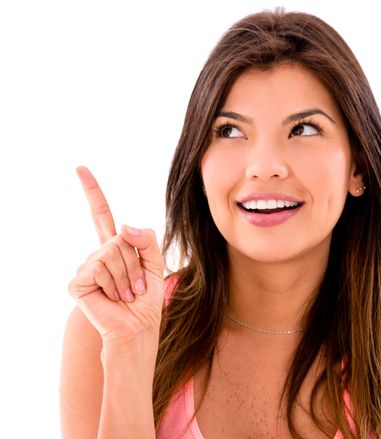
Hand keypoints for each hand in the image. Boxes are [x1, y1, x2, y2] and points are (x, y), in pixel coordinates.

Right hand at [68, 166, 164, 344]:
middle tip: (136, 286)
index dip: (92, 191)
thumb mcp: (155, 263)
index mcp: (115, 246)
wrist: (139, 327)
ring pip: (112, 252)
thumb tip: (123, 226)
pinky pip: (100, 266)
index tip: (80, 168)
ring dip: (128, 275)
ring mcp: (86, 266)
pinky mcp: (78, 281)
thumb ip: (147, 240)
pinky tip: (113, 297)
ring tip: (127, 293)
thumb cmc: (146, 298)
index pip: (102, 214)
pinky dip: (115, 283)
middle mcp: (98, 253)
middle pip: (120, 237)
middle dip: (136, 263)